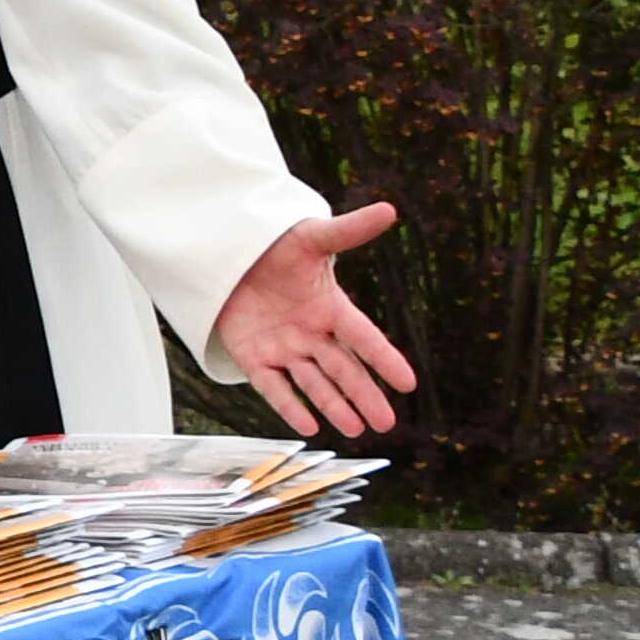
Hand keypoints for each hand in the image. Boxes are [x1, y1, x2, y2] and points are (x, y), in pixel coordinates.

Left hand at [212, 202, 415, 439]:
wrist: (231, 254)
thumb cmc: (276, 246)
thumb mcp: (312, 238)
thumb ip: (349, 230)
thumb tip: (389, 209)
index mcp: (330, 307)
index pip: (364, 338)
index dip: (384, 360)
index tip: (409, 384)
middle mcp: (311, 333)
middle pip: (343, 369)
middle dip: (364, 396)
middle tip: (386, 423)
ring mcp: (284, 347)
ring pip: (313, 382)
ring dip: (334, 406)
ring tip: (356, 430)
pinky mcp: (254, 356)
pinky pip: (273, 386)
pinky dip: (289, 406)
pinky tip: (308, 426)